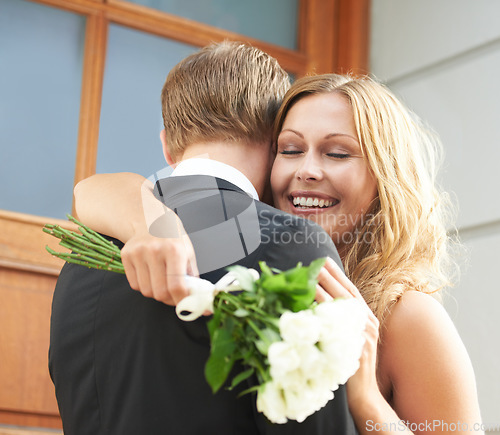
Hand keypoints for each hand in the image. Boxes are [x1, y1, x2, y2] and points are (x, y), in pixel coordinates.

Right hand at [121, 230, 198, 305]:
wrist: (150, 218)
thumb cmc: (172, 236)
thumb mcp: (188, 252)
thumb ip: (191, 276)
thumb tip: (196, 299)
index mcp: (174, 250)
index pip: (177, 286)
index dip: (182, 301)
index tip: (186, 305)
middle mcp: (155, 251)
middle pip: (160, 293)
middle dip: (169, 299)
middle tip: (175, 296)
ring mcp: (138, 253)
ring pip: (146, 291)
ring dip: (156, 293)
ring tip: (162, 282)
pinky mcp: (126, 256)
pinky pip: (134, 285)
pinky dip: (144, 286)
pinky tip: (151, 276)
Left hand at [317, 257, 381, 410]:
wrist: (364, 393)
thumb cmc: (352, 365)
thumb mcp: (350, 337)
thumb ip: (341, 320)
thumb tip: (320, 303)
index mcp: (366, 317)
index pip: (351, 290)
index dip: (338, 275)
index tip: (325, 261)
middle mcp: (367, 321)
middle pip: (347, 293)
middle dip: (331, 276)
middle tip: (316, 261)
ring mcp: (363, 332)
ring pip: (343, 304)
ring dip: (325, 288)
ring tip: (311, 275)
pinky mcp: (356, 343)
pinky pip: (338, 323)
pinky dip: (325, 311)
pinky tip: (313, 302)